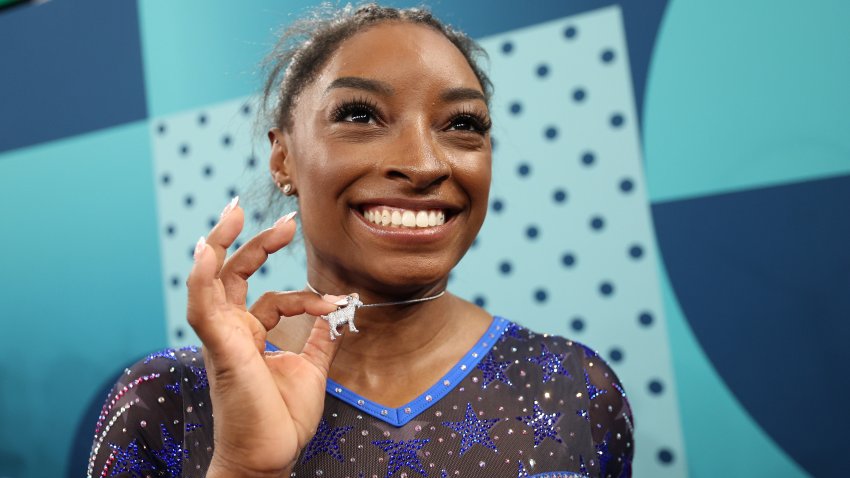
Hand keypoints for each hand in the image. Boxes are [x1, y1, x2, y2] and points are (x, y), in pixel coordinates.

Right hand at [187, 198, 344, 476]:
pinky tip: (208, 250)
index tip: (335, 302)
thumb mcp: (310, 371)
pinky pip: (202, 305)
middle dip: (257, 243)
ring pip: (211, 280)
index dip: (307, 295)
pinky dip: (203, 276)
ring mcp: (223, 337)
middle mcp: (233, 331)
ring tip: (234, 212)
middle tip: (288, 221)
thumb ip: (320, 340)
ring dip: (220, 243)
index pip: (275, 298)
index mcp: (252, 336)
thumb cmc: (280, 420)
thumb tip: (338, 314)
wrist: (269, 455)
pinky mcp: (219, 346)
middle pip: (235, 274)